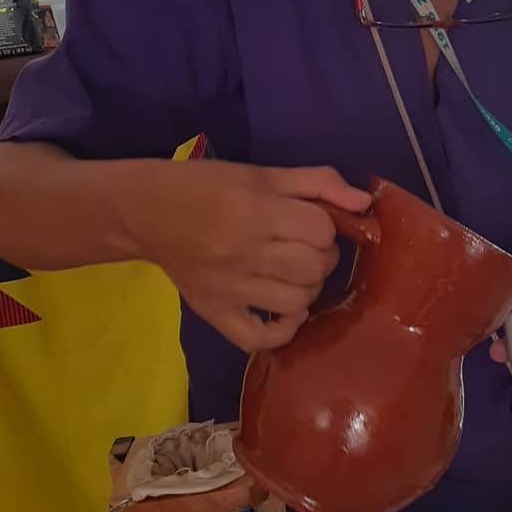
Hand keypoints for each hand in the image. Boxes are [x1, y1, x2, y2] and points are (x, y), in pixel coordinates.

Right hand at [132, 163, 371, 351]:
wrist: (145, 211)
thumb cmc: (209, 186)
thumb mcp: (264, 173)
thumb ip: (319, 183)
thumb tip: (365, 203)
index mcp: (257, 212)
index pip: (321, 231)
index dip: (326, 226)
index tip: (310, 222)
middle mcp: (245, 253)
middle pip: (314, 269)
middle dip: (321, 257)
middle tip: (303, 248)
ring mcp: (229, 289)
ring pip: (297, 303)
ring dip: (307, 289)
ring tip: (292, 274)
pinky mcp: (214, 313)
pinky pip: (260, 338)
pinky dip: (283, 329)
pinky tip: (284, 309)